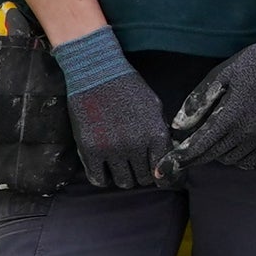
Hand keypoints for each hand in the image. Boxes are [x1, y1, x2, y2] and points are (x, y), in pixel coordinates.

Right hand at [54, 27, 170, 189]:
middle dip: (141, 174)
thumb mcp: (154, 107)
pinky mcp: (90, 150)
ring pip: (123, 181)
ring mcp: (112, 149)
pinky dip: (103, 178)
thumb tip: (164, 153)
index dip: (160, 174)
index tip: (156, 174)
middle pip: (144, 178)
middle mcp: (136, 145)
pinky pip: (98, 178)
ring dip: (124, 177)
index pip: (163, 169)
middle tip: (135, 167)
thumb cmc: (128, 87)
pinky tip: (104, 170)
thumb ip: (159, 131)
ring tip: (121, 167)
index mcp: (156, 134)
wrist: (97, 73)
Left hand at [168, 3, 255, 169]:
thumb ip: (198, 102)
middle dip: (195, 155)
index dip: (179, 159)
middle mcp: (248, 132)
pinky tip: (233, 143)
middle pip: (212, 155)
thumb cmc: (253, 64)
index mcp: (231, 115)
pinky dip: (237, 157)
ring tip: (213, 138)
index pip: (199, 146)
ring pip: (230, 159)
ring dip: (217, 153)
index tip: (164, 168)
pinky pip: (250, 161)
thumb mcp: (221, 76)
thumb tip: (178, 126)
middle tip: (183, 153)